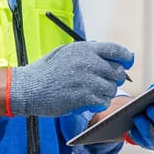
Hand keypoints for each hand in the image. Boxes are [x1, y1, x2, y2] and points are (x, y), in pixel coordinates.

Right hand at [10, 41, 133, 117]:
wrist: (28, 87)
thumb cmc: (46, 71)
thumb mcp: (66, 53)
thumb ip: (87, 53)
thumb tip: (109, 57)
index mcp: (85, 48)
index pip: (117, 50)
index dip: (126, 58)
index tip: (126, 64)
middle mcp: (88, 62)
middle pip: (118, 72)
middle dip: (114, 79)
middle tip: (103, 84)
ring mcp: (87, 79)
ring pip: (112, 88)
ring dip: (105, 93)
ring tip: (91, 94)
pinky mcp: (83, 96)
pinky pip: (104, 101)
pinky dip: (99, 104)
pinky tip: (88, 102)